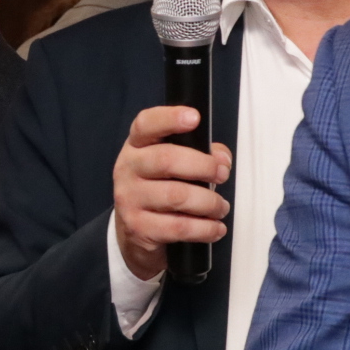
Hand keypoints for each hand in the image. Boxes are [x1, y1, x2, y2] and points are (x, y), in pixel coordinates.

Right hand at [112, 105, 231, 280]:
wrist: (134, 231)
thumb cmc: (159, 190)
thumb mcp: (174, 164)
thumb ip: (200, 152)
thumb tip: (221, 159)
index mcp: (137, 146)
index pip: (146, 124)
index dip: (170, 118)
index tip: (194, 117)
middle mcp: (128, 169)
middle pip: (166, 159)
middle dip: (203, 166)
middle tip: (221, 174)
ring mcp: (130, 199)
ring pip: (177, 196)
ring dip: (209, 202)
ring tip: (220, 206)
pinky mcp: (138, 227)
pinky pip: (179, 227)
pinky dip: (205, 228)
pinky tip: (214, 227)